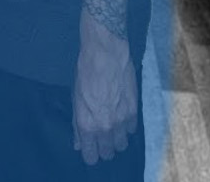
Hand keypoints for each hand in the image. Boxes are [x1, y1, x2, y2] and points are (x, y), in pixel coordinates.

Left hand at [73, 12, 137, 163]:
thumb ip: (77, 124)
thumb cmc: (85, 73)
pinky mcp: (134, 111)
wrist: (105, 53)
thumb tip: (78, 142)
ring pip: (122, 145)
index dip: (89, 154)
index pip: (91, 156)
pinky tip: (120, 115)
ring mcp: (122, 120)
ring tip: (111, 127)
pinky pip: (132, 130)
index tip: (89, 148)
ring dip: (116, 139)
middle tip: (100, 137)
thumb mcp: (75, 99)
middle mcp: (106, 127)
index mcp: (88, 125)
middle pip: (108, 153)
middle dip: (103, 148)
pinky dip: (126, 127)